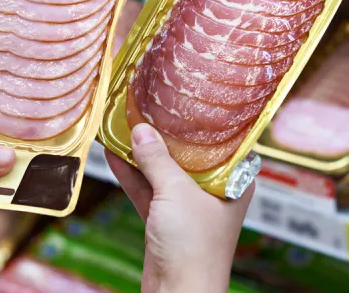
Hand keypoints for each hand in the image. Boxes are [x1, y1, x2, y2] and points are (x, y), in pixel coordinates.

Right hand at [105, 123, 253, 292]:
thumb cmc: (194, 249)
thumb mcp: (175, 193)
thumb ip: (157, 159)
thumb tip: (142, 130)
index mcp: (234, 181)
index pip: (223, 141)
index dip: (205, 121)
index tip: (186, 98)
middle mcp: (214, 192)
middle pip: (188, 154)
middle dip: (166, 134)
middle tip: (148, 106)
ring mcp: (189, 207)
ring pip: (164, 171)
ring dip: (143, 153)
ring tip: (124, 124)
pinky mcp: (166, 222)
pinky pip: (148, 190)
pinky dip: (132, 175)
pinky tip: (114, 154)